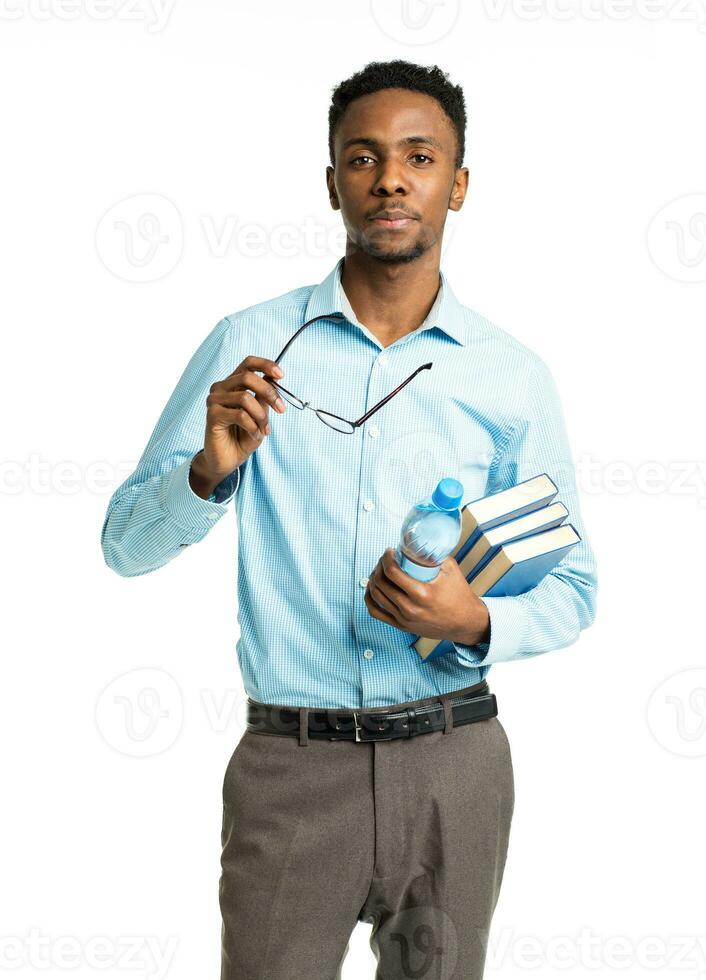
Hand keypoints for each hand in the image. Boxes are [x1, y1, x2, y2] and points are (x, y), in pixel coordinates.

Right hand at [201, 355, 287, 480]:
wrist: (228, 460)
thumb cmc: (244, 436)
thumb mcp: (260, 415)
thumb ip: (263, 397)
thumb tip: (273, 379)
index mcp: (233, 383)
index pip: (248, 364)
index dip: (265, 365)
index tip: (281, 375)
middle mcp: (221, 388)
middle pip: (247, 377)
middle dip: (269, 392)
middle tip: (281, 409)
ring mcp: (214, 400)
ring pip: (245, 397)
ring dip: (261, 416)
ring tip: (265, 429)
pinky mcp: (212, 415)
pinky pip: (239, 415)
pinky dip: (252, 426)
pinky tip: (255, 434)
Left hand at [364, 547, 489, 645]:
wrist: (466, 623)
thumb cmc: (459, 595)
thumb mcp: (450, 569)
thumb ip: (434, 554)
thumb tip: (418, 540)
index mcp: (422, 593)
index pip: (392, 572)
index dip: (386, 558)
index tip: (389, 551)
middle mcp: (410, 608)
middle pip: (381, 582)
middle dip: (379, 566)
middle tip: (385, 559)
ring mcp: (404, 619)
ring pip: (375, 595)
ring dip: (373, 579)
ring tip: (380, 571)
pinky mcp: (401, 626)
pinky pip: (376, 613)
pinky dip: (370, 599)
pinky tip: (373, 589)